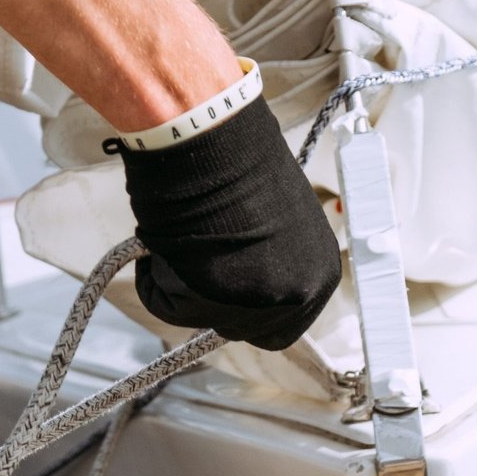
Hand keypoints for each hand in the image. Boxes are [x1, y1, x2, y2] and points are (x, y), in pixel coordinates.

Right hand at [115, 97, 340, 351]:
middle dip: (214, 301)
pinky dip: (154, 278)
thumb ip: (272, 257)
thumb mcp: (278, 225)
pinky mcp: (212, 306)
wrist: (215, 146)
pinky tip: (162, 242)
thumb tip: (245, 273)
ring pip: (200, 316)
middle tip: (195, 261)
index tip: (222, 282)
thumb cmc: (240, 169)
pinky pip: (167, 304)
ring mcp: (256, 306)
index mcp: (321, 275)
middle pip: (244, 329)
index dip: (247, 305)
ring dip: (183, 283)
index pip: (284, 324)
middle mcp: (298, 297)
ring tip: (182, 238)